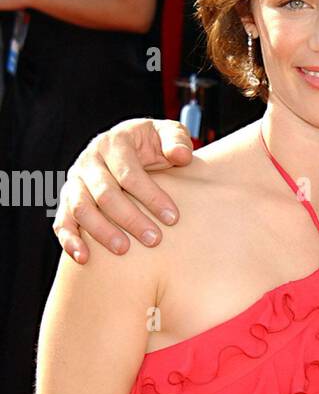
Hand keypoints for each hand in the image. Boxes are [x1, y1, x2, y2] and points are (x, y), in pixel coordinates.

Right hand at [53, 117, 193, 262]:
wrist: (129, 148)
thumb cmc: (151, 145)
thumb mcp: (166, 135)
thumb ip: (176, 140)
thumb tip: (181, 155)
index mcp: (114, 143)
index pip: (129, 173)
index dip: (151, 196)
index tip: (173, 218)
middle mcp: (89, 161)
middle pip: (105, 193)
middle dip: (131, 219)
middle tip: (154, 240)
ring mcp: (75, 181)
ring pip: (81, 208)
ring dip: (102, 231)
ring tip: (124, 250)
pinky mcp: (68, 200)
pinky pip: (62, 221)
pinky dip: (70, 240)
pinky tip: (84, 258)